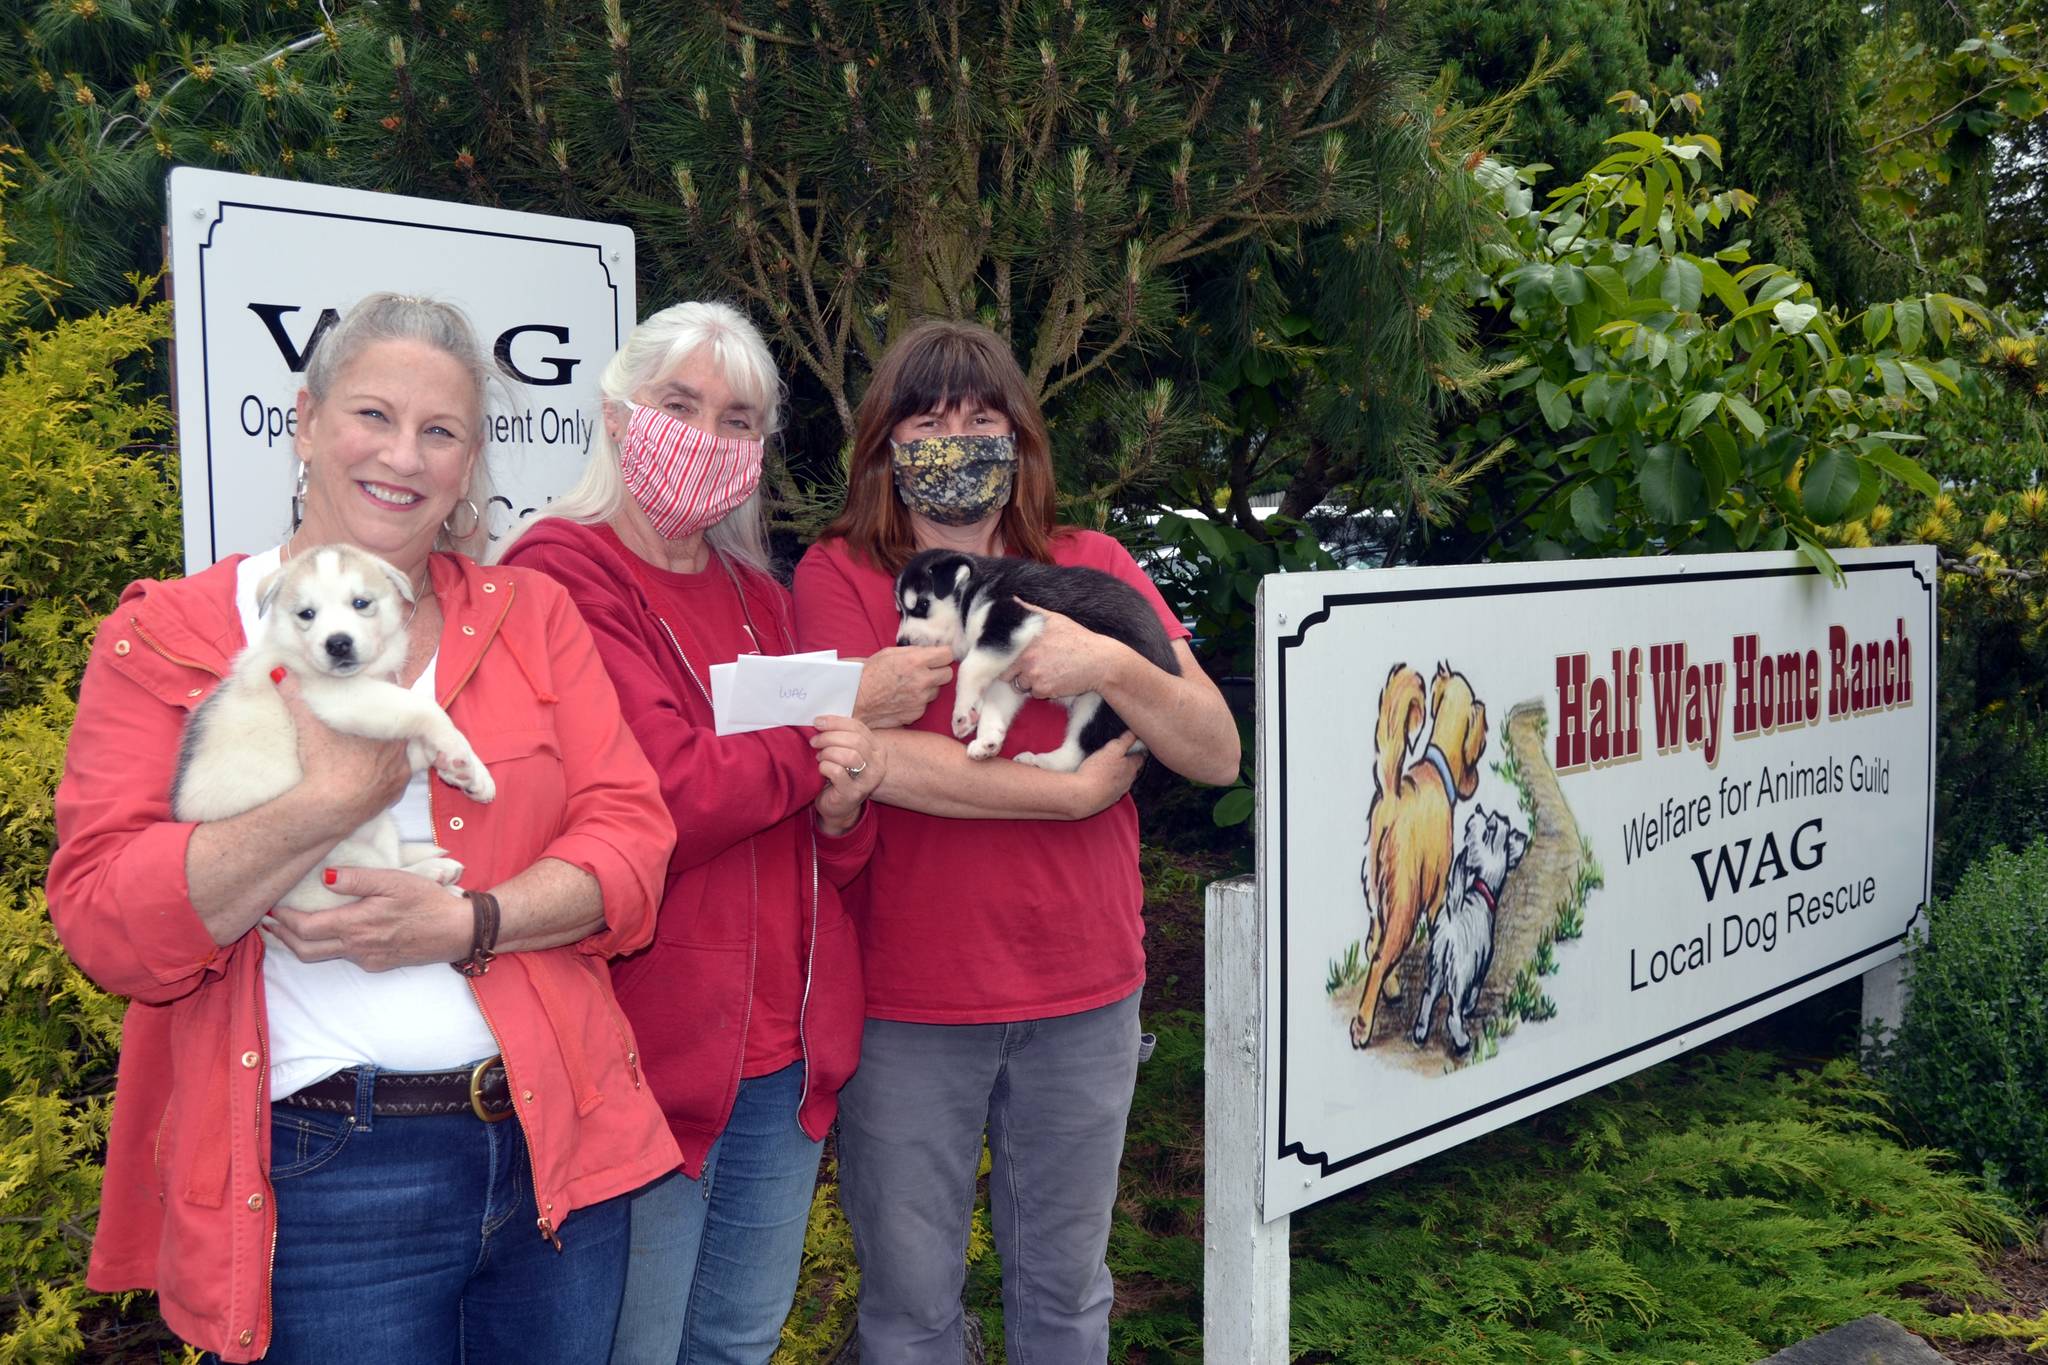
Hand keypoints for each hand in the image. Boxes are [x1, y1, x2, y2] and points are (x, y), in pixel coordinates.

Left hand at [263, 866, 469, 971]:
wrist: (456, 931)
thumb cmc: (427, 901)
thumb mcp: (394, 880)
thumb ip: (358, 878)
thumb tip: (325, 877)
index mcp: (356, 925)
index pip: (305, 928)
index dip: (282, 919)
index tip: (271, 905)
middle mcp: (356, 947)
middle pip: (304, 949)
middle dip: (281, 936)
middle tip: (267, 921)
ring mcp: (366, 959)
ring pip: (321, 956)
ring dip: (299, 943)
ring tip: (287, 928)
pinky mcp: (376, 964)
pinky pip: (343, 957)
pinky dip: (325, 946)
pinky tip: (328, 932)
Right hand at [277, 669, 410, 836]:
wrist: (328, 809)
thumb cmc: (322, 765)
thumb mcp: (308, 728)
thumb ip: (296, 697)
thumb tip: (280, 672)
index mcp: (384, 728)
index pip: (394, 700)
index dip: (385, 693)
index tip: (377, 689)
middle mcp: (399, 748)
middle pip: (401, 726)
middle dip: (389, 721)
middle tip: (374, 718)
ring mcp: (399, 772)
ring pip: (403, 751)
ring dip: (391, 747)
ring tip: (375, 744)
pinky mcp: (395, 793)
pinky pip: (398, 777)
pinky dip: (389, 772)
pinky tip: (375, 769)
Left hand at [811, 713, 883, 835]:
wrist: (837, 807)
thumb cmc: (839, 775)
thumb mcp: (844, 752)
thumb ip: (841, 736)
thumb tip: (821, 719)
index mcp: (877, 749)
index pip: (859, 727)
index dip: (836, 722)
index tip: (818, 722)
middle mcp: (878, 764)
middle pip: (855, 740)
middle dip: (829, 737)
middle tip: (814, 741)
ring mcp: (868, 780)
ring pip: (849, 756)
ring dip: (828, 753)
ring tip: (819, 757)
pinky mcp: (854, 793)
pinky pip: (837, 772)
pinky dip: (825, 766)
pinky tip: (821, 769)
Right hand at [853, 646, 953, 727]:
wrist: (856, 701)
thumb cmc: (869, 674)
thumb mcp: (889, 653)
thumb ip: (913, 652)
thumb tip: (930, 650)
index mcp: (915, 661)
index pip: (947, 655)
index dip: (943, 655)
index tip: (938, 657)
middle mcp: (922, 680)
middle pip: (948, 674)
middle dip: (939, 671)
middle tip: (927, 671)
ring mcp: (921, 699)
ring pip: (936, 691)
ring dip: (928, 688)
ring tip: (909, 686)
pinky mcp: (916, 713)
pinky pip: (925, 704)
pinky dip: (918, 701)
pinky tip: (903, 698)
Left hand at [1003, 604, 1133, 700]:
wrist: (1099, 661)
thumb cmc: (1078, 639)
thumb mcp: (1055, 619)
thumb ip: (1030, 611)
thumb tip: (1012, 600)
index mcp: (1026, 639)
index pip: (1001, 655)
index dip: (1006, 659)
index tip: (1014, 660)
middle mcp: (1026, 656)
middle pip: (1005, 674)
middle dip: (1015, 674)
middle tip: (1032, 668)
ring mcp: (1033, 674)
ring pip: (1020, 685)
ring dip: (1029, 683)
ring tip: (1047, 673)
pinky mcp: (1043, 689)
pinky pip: (1034, 694)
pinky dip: (1043, 690)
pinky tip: (1056, 680)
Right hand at [1065, 732, 1143, 818]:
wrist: (1082, 796)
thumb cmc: (1097, 772)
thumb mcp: (1112, 750)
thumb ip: (1125, 741)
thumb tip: (1135, 733)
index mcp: (1131, 768)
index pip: (1140, 757)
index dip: (1138, 749)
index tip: (1135, 744)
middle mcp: (1128, 782)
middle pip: (1133, 770)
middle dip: (1129, 763)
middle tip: (1121, 755)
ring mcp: (1118, 793)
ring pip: (1123, 781)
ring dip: (1119, 775)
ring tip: (1110, 768)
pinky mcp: (1107, 801)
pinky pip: (1112, 791)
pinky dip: (1109, 785)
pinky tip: (1101, 782)